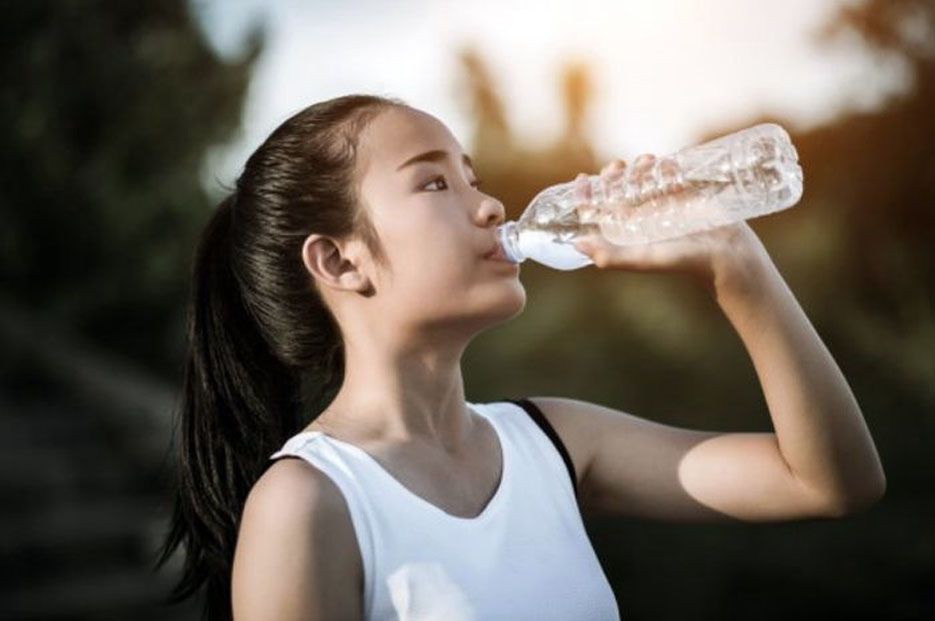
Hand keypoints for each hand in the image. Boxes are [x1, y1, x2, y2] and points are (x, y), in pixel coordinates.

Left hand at [572, 155, 770, 294]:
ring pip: (643, 179)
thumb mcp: (644, 259)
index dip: (588, 194)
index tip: (583, 178)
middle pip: (619, 189)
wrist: (727, 258)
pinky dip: (665, 165)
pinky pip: (670, 174)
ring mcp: (664, 205)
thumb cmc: (684, 263)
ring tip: (646, 161)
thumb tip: (576, 245)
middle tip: (618, 166)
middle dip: (614, 174)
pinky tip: (666, 161)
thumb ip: (612, 256)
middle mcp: (643, 218)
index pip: (600, 209)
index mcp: (628, 231)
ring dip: (639, 166)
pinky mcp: (686, 196)